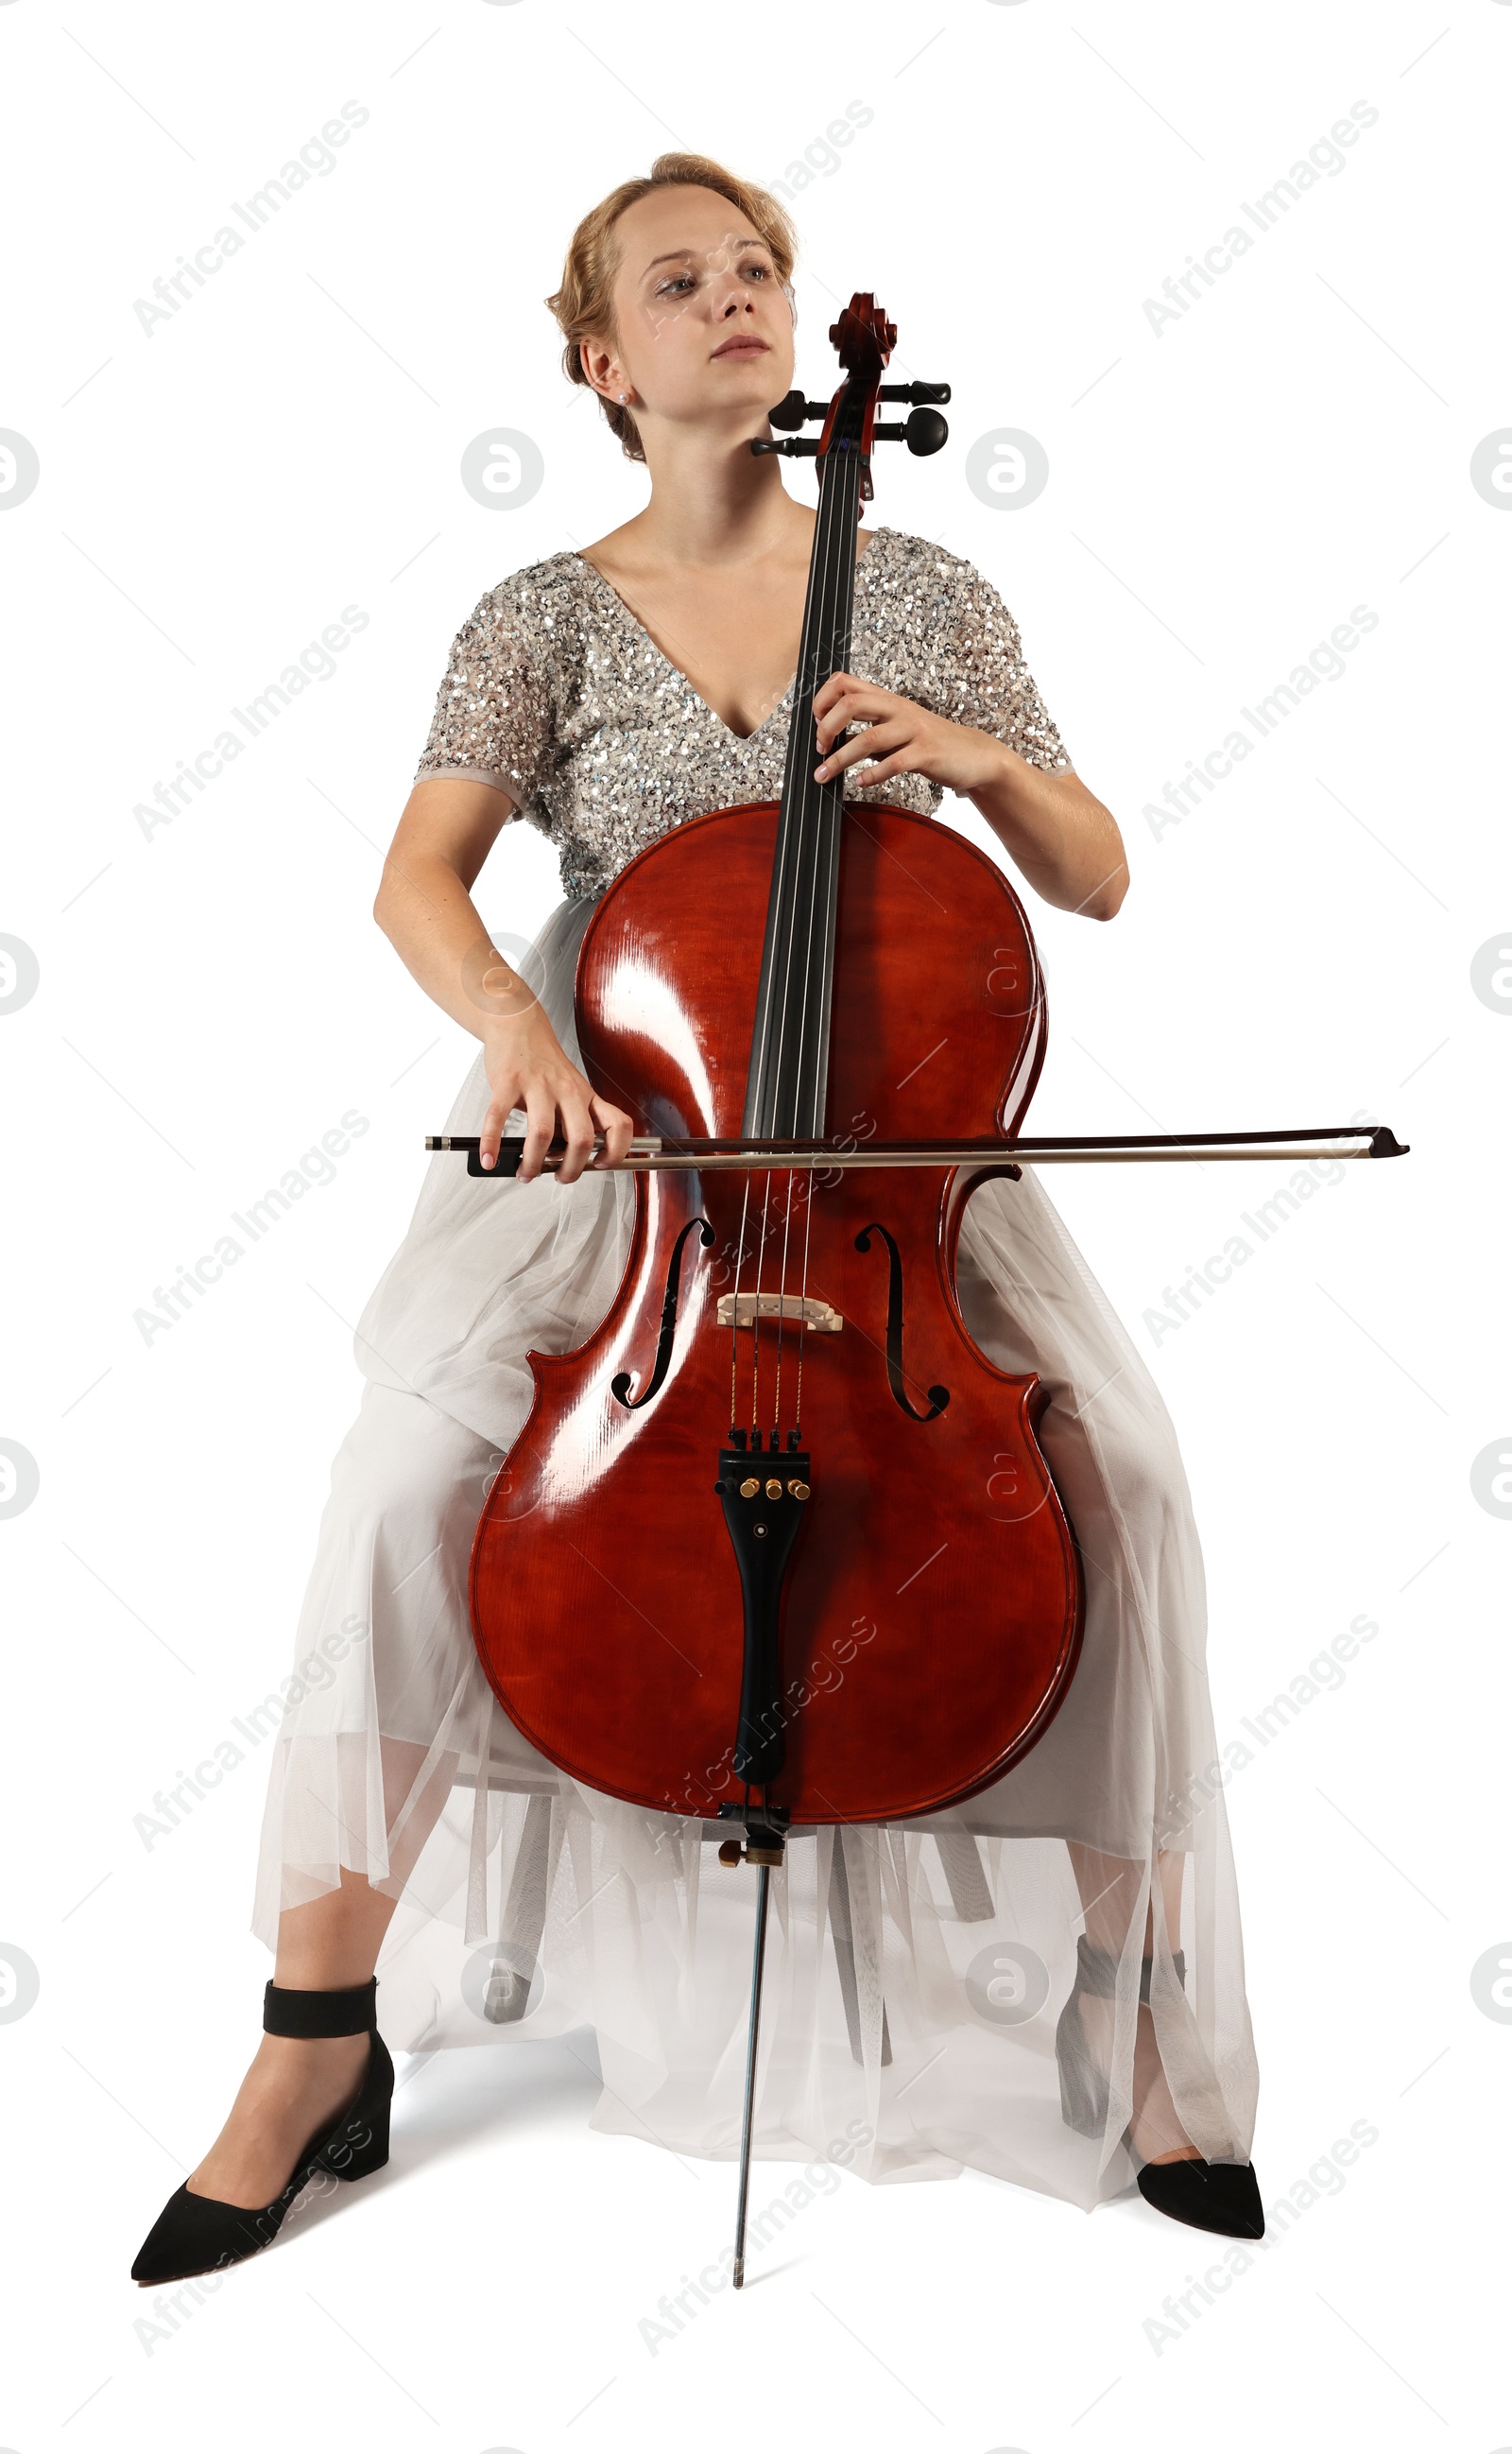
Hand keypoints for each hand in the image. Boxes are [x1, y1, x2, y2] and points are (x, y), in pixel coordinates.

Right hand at [479, 1005, 633, 1184]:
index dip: (617, 1150)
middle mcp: (567, 1091)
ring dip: (533, 1162)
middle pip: (582, 1138)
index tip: (602, 1163)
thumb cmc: (544, 1062)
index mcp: (586, 1096)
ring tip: (525, 1172)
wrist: (518, 1025)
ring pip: (543, 1134)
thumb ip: (572, 1119)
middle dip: (571, 1169)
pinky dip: (492, 1143)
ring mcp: (538, 1085)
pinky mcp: (508, 1081)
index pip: (618, 1124)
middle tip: (559, 1177)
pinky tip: (490, 1157)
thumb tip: (564, 1159)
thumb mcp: (571, 1088)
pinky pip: (499, 1117)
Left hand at [812, 671, 1006, 797]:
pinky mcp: (926, 753)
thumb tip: (833, 738)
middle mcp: (898, 709)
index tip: (816, 724)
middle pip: (851, 704)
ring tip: (824, 775)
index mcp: (887, 700)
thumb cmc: (930, 743)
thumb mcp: (897, 729)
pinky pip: (893, 763)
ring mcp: (913, 729)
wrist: (974, 755)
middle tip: (819, 750)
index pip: (845, 683)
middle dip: (826, 728)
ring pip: (868, 738)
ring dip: (840, 760)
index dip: (823, 700)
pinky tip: (861, 783)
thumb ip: (870, 729)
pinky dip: (872, 774)